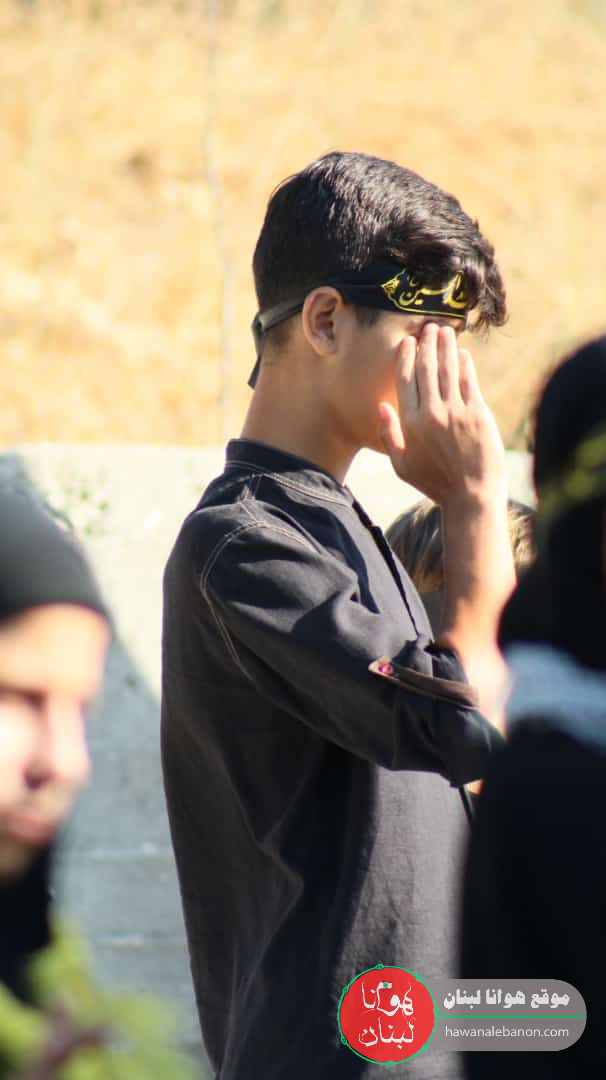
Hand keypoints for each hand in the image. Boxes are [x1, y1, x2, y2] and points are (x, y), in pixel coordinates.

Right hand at [379, 323, 506, 507]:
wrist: (471, 495)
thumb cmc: (435, 484)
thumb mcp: (402, 466)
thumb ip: (389, 435)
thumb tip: (382, 406)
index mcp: (409, 424)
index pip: (404, 379)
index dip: (406, 356)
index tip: (409, 342)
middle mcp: (430, 413)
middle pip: (425, 367)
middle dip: (426, 343)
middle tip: (429, 327)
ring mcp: (455, 411)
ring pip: (447, 368)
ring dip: (446, 346)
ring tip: (445, 331)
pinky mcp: (477, 413)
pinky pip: (469, 380)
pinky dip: (465, 363)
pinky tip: (462, 353)